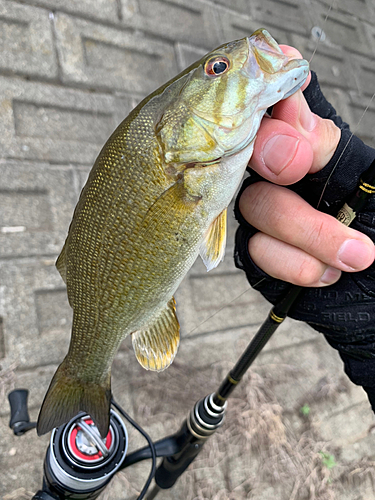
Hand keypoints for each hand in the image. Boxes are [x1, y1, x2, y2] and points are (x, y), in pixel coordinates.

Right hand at [238, 46, 374, 286]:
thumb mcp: (369, 183)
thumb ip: (328, 148)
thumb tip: (287, 108)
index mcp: (311, 142)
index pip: (277, 102)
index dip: (274, 93)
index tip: (288, 88)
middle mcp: (279, 171)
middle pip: (255, 154)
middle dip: (285, 165)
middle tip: (306, 177)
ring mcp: (265, 210)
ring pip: (256, 206)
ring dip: (310, 234)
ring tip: (356, 254)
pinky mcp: (257, 249)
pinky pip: (258, 250)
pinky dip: (298, 265)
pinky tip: (327, 272)